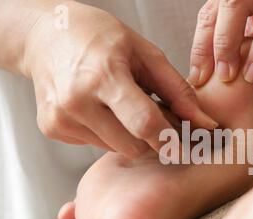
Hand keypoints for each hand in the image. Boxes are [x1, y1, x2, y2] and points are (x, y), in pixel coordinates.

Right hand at [24, 1, 216, 157]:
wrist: (47, 35)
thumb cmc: (99, 37)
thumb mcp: (145, 53)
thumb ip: (177, 91)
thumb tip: (205, 123)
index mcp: (104, 76)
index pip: (144, 124)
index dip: (169, 140)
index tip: (184, 147)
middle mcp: (77, 101)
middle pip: (132, 145)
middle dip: (150, 137)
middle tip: (152, 114)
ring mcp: (61, 118)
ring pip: (116, 148)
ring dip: (128, 134)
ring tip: (121, 104)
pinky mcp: (52, 128)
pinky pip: (95, 144)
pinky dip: (106, 132)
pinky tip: (100, 108)